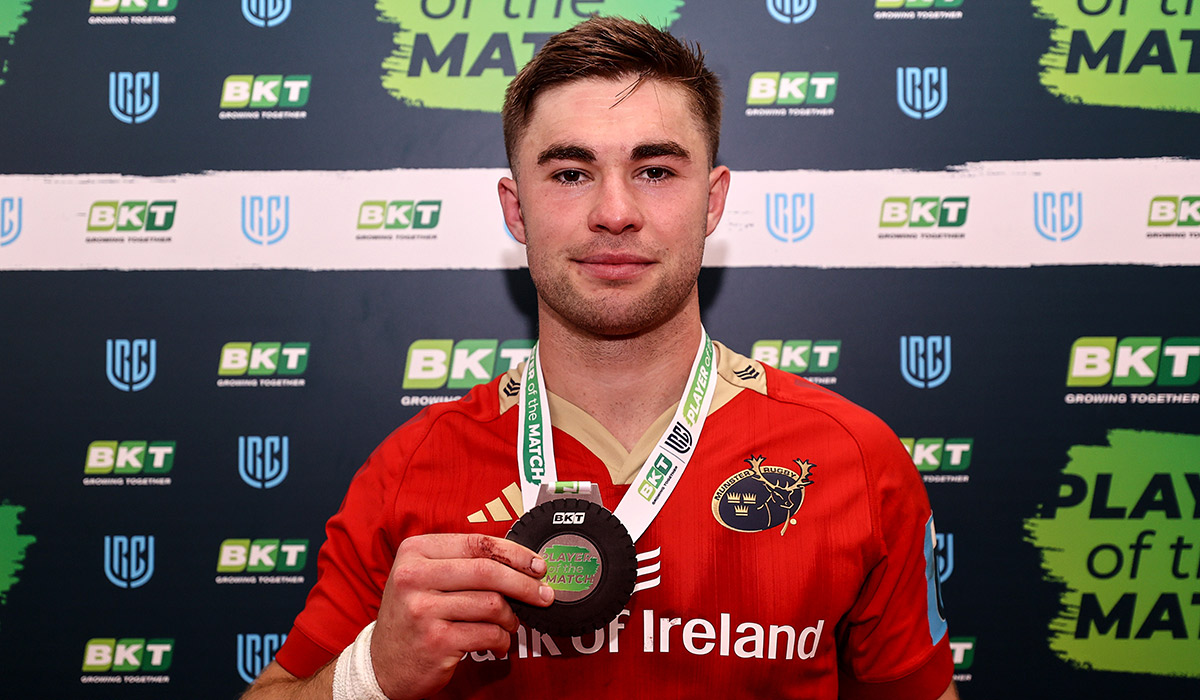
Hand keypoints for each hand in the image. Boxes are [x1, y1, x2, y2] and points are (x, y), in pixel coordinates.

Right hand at [370, 533, 552, 699]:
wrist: (382, 663)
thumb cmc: (412, 615)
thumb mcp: (424, 577)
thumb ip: (463, 563)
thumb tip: (521, 562)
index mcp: (415, 552)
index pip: (477, 543)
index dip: (515, 553)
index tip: (537, 564)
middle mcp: (414, 577)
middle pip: (488, 571)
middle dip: (525, 583)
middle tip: (544, 593)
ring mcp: (423, 610)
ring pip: (492, 604)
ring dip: (511, 617)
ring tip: (509, 623)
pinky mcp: (436, 641)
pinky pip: (488, 634)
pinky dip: (501, 639)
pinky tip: (497, 642)